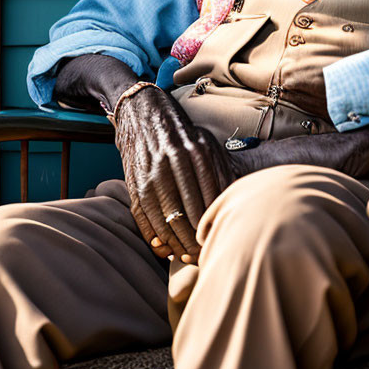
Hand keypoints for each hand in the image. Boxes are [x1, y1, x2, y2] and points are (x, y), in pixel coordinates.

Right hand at [114, 85, 234, 263]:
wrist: (142, 113)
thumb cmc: (182, 134)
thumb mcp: (206, 145)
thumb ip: (220, 172)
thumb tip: (234, 204)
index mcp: (197, 151)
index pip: (211, 199)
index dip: (215, 224)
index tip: (220, 239)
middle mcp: (174, 161)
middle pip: (190, 214)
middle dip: (198, 240)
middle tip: (205, 255)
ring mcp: (151, 173)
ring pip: (167, 221)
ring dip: (178, 244)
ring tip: (188, 255)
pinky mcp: (135, 183)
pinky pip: (146, 219)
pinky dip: (155, 238)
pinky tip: (166, 248)